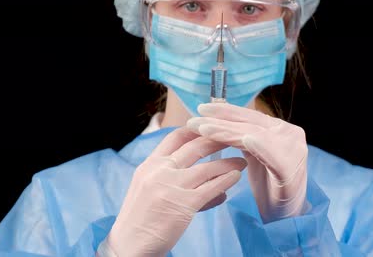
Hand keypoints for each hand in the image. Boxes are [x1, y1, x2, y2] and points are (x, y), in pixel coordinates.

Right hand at [105, 127, 246, 256]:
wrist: (129, 245)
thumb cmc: (141, 220)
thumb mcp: (148, 188)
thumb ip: (173, 178)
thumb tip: (209, 181)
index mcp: (150, 164)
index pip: (175, 137)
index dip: (196, 130)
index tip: (212, 128)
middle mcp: (160, 171)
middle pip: (195, 147)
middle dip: (218, 140)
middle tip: (234, 138)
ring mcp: (171, 186)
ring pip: (208, 168)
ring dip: (229, 163)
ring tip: (242, 161)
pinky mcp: (183, 204)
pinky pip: (211, 188)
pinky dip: (227, 181)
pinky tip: (236, 177)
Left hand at [187, 103, 307, 222]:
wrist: (288, 216)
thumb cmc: (270, 186)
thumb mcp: (255, 156)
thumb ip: (243, 137)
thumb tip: (218, 119)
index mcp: (280, 129)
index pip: (249, 116)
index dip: (225, 111)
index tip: (201, 108)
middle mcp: (289, 134)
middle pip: (249, 123)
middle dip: (220, 120)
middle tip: (194, 119)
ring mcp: (293, 150)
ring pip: (255, 135)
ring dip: (227, 132)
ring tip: (204, 129)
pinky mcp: (291, 169)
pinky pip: (273, 154)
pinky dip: (259, 145)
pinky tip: (245, 139)